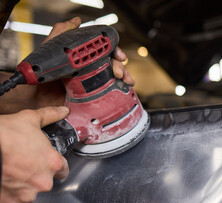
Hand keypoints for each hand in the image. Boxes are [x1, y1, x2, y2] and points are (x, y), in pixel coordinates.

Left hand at [0, 17, 133, 113]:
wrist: (33, 98)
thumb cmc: (40, 76)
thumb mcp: (49, 50)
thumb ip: (60, 33)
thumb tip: (76, 21)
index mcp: (82, 60)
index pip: (103, 53)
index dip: (114, 52)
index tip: (119, 55)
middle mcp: (89, 72)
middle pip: (111, 66)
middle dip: (120, 67)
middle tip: (119, 71)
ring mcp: (91, 87)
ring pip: (113, 80)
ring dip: (124, 78)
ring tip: (126, 81)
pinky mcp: (91, 100)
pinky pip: (108, 95)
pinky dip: (119, 93)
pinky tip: (124, 91)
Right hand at [0, 106, 69, 202]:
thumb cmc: (5, 135)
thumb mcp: (30, 119)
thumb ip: (50, 116)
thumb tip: (62, 111)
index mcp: (53, 163)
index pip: (63, 169)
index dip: (54, 164)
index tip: (45, 161)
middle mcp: (43, 182)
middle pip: (45, 180)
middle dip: (36, 173)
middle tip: (23, 162)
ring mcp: (26, 195)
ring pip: (29, 191)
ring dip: (23, 184)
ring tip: (12, 170)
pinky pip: (13, 199)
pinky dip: (9, 192)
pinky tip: (4, 179)